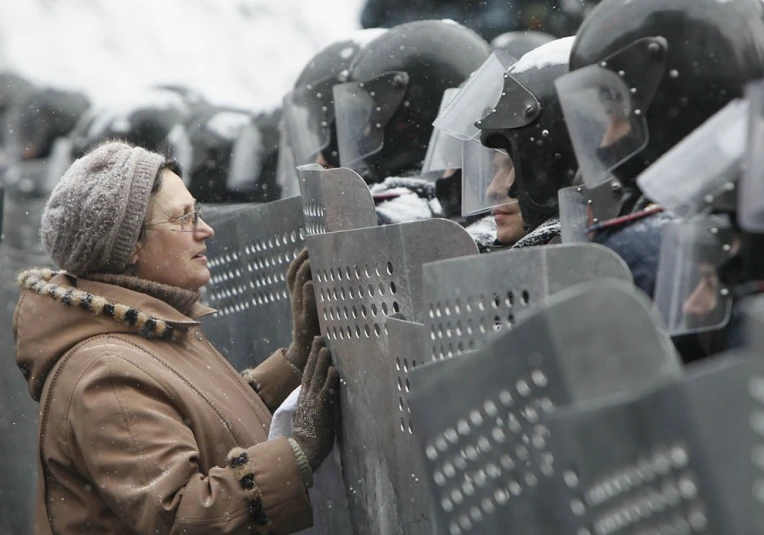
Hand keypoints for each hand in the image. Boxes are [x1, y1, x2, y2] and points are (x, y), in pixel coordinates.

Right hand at [285, 248, 319, 371]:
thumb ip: (323, 293)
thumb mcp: (319, 307)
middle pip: (292, 275)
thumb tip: (337, 276)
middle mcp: (296, 301)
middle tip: (310, 247)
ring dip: (303, 272)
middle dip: (300, 259)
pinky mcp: (305, 322)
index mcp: (298, 296)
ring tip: (311, 260)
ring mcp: (299, 311)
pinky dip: (306, 295)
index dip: (299, 258)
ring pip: (296, 287)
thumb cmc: (318, 329)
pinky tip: (311, 284)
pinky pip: (304, 307)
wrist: (307, 353)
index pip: (294, 272)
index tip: (309, 245)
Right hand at [292, 337, 338, 471]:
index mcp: (304, 397)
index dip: (312, 361)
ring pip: (317, 376)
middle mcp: (306, 396)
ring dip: (322, 361)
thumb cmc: (309, 436)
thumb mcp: (310, 415)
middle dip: (315, 354)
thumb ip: (314, 403)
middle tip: (319, 339)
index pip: (308, 374)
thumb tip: (323, 394)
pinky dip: (329, 379)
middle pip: (311, 370)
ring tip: (325, 347)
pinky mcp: (321, 407)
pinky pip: (325, 390)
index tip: (316, 348)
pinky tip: (334, 369)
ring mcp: (313, 400)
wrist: (304, 450)